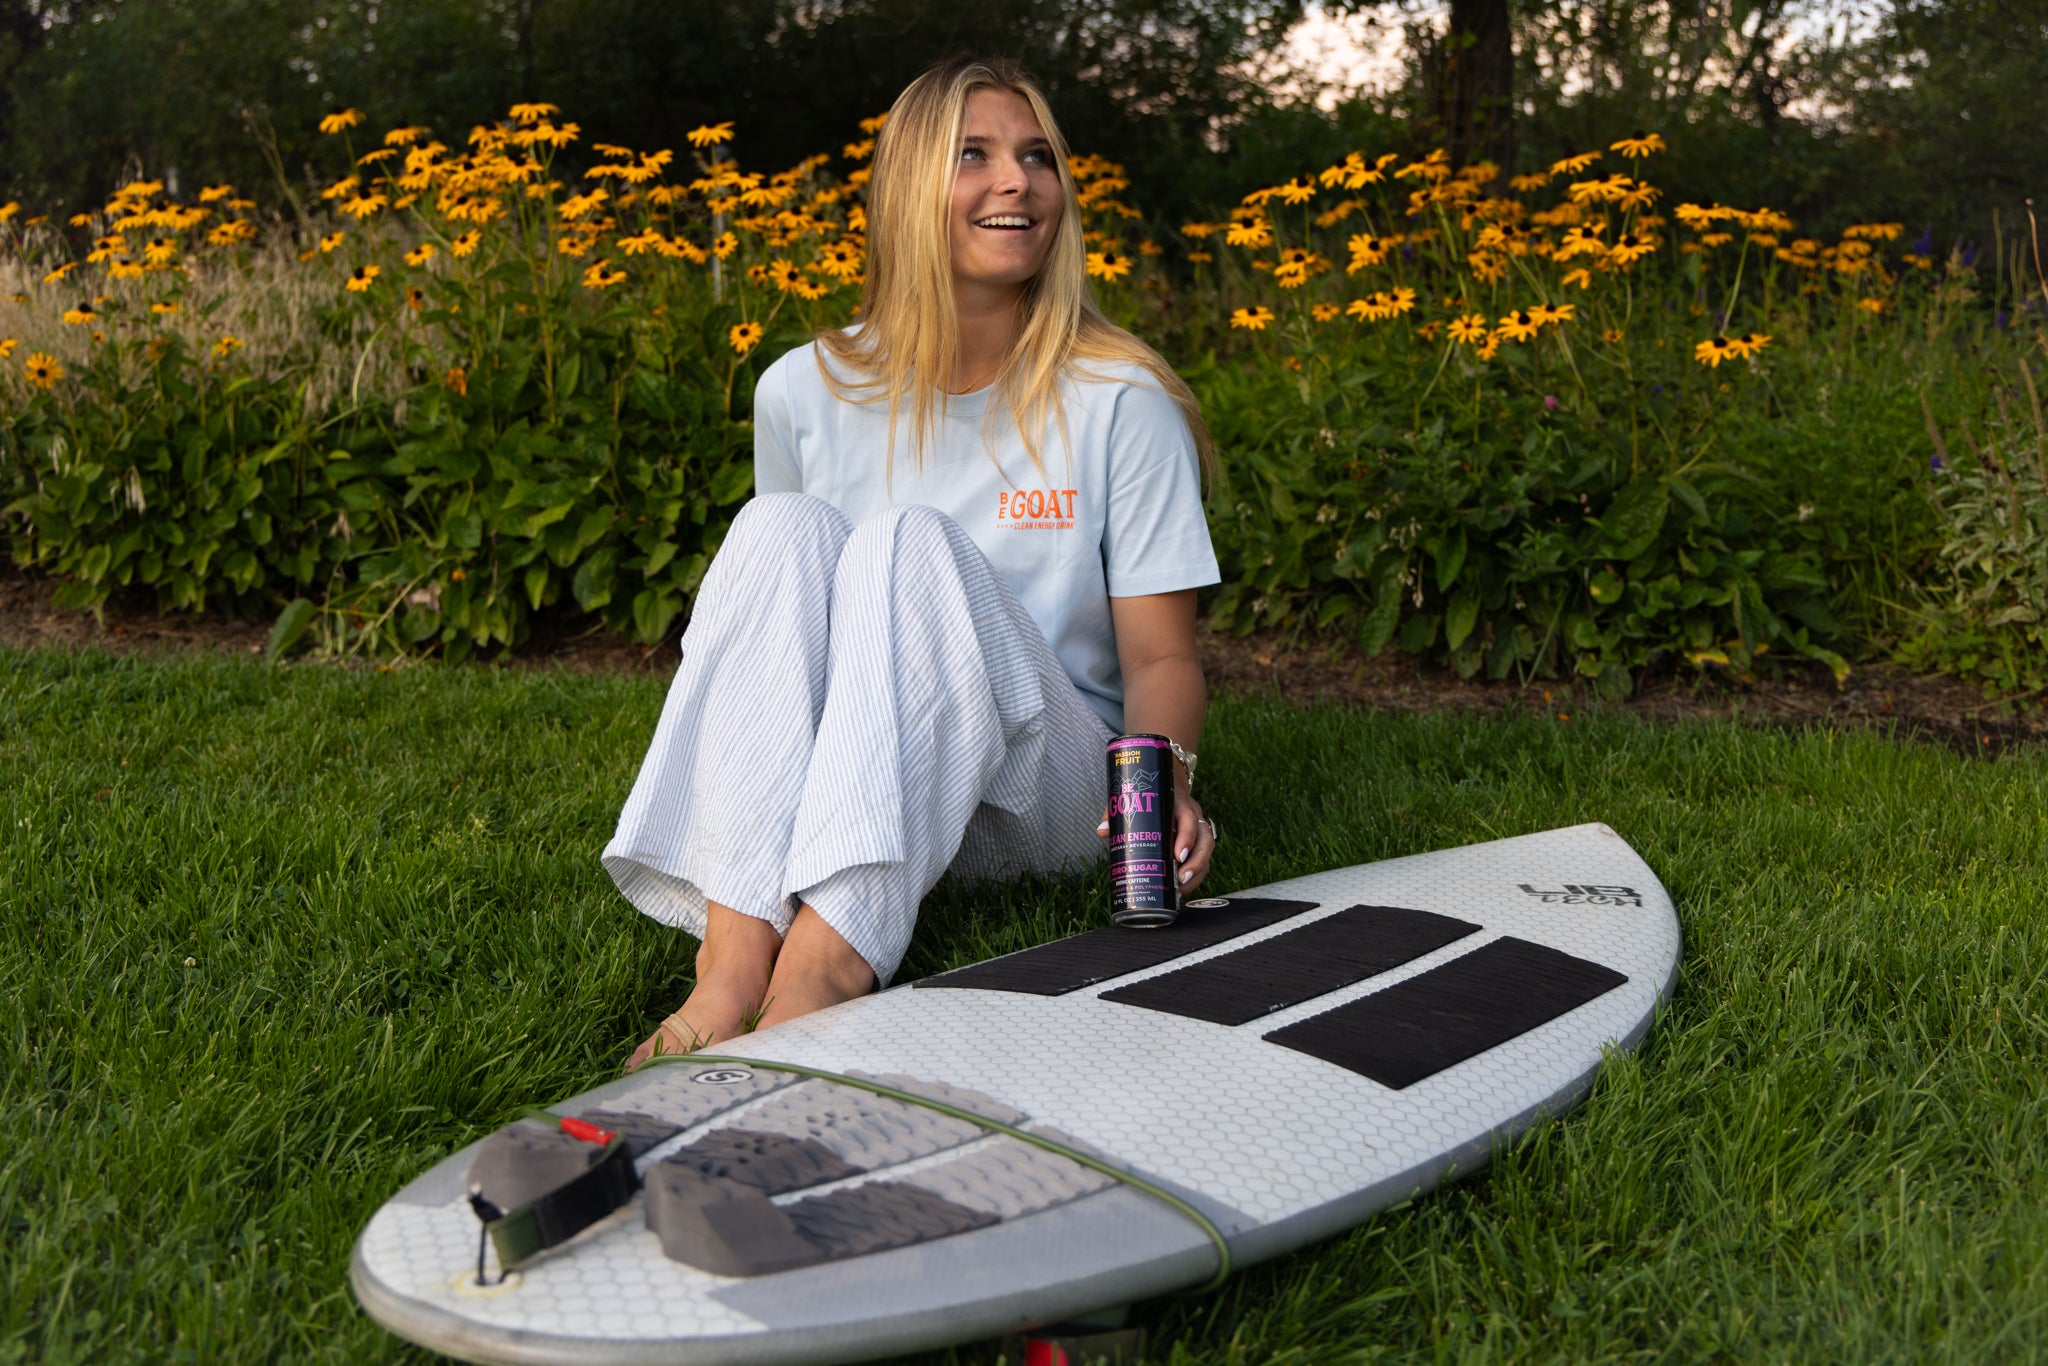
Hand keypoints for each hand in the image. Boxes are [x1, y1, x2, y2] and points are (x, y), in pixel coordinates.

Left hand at [1095, 789, 1215, 894]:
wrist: (1163, 785)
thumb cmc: (1146, 796)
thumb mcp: (1132, 799)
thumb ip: (1116, 813)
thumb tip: (1102, 831)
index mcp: (1178, 804)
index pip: (1189, 819)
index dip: (1187, 838)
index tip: (1178, 856)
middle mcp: (1193, 816)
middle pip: (1205, 839)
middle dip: (1196, 862)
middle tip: (1180, 879)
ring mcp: (1198, 829)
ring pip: (1206, 851)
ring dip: (1197, 872)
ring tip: (1181, 889)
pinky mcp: (1197, 842)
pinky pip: (1203, 860)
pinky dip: (1195, 876)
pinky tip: (1181, 889)